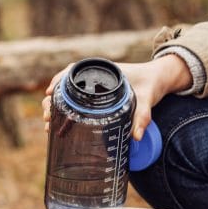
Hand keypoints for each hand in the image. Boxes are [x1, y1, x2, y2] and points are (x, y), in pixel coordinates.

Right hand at [41, 55, 192, 139]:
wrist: (160, 80)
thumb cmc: (152, 84)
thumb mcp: (147, 98)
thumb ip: (143, 116)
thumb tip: (137, 137)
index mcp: (102, 71)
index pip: (73, 71)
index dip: (58, 81)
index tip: (49, 93)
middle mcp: (95, 79)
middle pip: (66, 87)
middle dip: (53, 101)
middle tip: (47, 118)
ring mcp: (95, 91)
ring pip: (69, 97)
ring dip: (57, 109)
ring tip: (49, 125)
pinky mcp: (99, 101)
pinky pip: (78, 104)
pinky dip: (67, 113)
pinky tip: (60, 126)